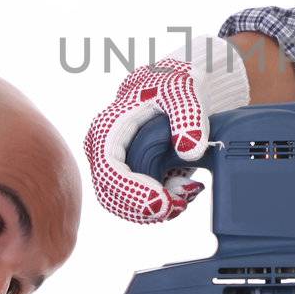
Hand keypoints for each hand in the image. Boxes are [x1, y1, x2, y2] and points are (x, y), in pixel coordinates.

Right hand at [83, 35, 249, 222]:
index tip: (162, 203)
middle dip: (147, 208)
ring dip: (157, 209)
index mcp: (109, 129)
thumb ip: (188, 116)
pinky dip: (163, 205)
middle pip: (112, 195)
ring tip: (190, 190)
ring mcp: (116, 166)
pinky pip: (139, 202)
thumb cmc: (175, 84)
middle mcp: (104, 151)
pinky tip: (187, 189)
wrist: (177, 86)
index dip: (132, 192)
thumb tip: (189, 150)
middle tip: (182, 202)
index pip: (109, 170)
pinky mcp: (131, 175)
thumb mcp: (184, 90)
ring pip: (125, 205)